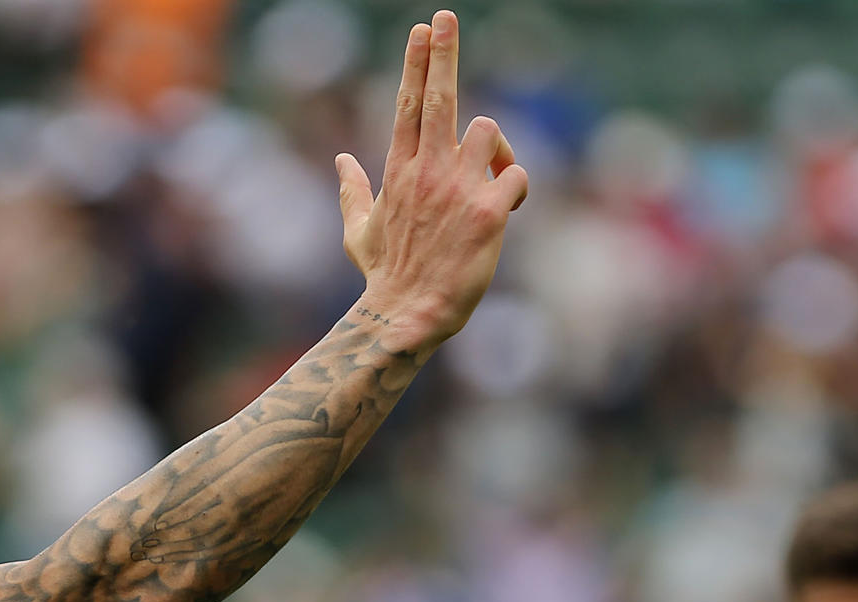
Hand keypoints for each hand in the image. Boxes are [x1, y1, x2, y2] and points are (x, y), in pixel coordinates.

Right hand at [336, 10, 528, 352]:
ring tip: (490, 174)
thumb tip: (340, 160)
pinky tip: (506, 209)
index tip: (423, 29)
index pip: (408, 104)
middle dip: (444, 53)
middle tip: (447, 17)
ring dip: (495, 147)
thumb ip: (351, 190)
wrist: (406, 315)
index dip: (417, 63)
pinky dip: (517, 187)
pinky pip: (517, 177)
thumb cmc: (384, 277)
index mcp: (399, 171)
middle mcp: (427, 172)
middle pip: (440, 97)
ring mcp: (458, 189)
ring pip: (488, 132)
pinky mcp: (488, 212)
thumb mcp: (358, 231)